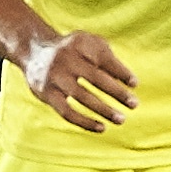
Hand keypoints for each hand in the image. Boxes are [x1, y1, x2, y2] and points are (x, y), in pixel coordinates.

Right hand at [21, 30, 138, 131]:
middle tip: (134, 104)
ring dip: (104, 110)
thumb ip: (108, 58)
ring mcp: (54, 77)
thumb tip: (130, 83)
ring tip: (121, 119)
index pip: (104, 59)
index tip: (135, 84)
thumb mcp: (89, 43)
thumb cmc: (73, 50)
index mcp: (79, 44)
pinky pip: (67, 112)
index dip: (120, 72)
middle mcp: (65, 58)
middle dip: (117, 93)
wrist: (35, 52)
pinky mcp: (46, 94)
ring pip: (82, 97)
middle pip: (95, 77)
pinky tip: (101, 128)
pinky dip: (85, 122)